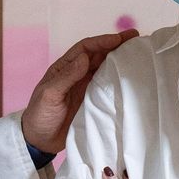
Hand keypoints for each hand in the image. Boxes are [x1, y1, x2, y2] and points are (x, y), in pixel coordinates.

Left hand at [21, 30, 138, 153]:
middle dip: (116, 45)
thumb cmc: (40, 115)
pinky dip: (119, 80)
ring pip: (105, 68)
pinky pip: (108, 87)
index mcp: (64, 68)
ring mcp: (86, 87)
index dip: (102, 41)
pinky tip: (131, 78)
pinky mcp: (93, 101)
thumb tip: (85, 57)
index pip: (85, 48)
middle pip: (99, 55)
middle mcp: (77, 74)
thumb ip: (66, 77)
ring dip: (120, 60)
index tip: (120, 38)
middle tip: (136, 39)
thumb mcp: (49, 95)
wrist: (40, 141)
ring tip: (138, 54)